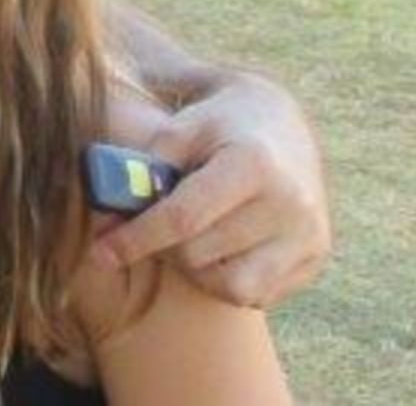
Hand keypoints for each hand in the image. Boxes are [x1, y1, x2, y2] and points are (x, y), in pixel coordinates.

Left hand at [92, 72, 329, 307]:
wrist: (283, 122)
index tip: (99, 254)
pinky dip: (226, 279)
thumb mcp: (181, 125)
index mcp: (253, 162)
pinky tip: (217, 246)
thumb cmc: (217, 122)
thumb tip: (108, 216)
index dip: (135, 238)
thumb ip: (145, 167)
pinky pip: (256, 294)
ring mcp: (308, 234)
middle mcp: (290, 203)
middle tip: (149, 229)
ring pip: (230, 286)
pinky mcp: (316, 257)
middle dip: (162, 247)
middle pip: (200, 254)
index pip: (183, 218)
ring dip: (195, 269)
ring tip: (187, 236)